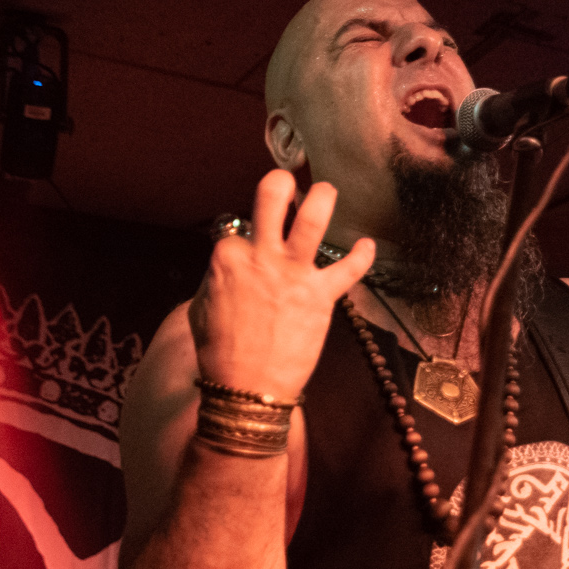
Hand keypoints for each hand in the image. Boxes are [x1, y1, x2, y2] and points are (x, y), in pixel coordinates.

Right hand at [190, 170, 376, 398]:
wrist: (246, 387)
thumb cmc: (219, 351)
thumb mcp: (200, 307)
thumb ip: (217, 279)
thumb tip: (227, 269)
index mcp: (228, 256)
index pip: (240, 228)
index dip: (248, 237)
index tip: (252, 249)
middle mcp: (261, 255)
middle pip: (271, 197)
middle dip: (281, 182)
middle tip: (289, 182)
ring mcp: (293, 273)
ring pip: (313, 220)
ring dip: (323, 198)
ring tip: (328, 191)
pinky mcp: (321, 296)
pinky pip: (348, 269)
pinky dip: (362, 256)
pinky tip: (368, 245)